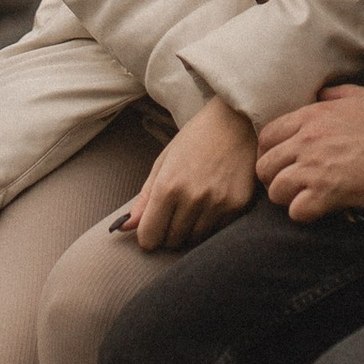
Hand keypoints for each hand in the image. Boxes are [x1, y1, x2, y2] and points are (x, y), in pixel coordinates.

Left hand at [119, 97, 258, 252]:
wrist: (236, 122)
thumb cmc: (195, 139)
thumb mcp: (163, 163)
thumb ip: (144, 198)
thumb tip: (124, 227)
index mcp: (168, 186)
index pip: (149, 237)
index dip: (148, 236)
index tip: (152, 227)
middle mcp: (192, 198)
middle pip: (172, 241)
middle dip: (168, 232)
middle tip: (175, 212)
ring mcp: (218, 204)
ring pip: (195, 240)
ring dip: (190, 230)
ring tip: (195, 204)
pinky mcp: (238, 206)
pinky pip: (218, 231)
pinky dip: (212, 224)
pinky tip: (213, 201)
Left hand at [258, 85, 363, 224]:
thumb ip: (339, 95)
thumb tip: (323, 96)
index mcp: (313, 116)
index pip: (267, 136)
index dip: (272, 153)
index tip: (285, 163)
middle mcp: (307, 140)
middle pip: (265, 166)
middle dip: (276, 179)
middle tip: (296, 187)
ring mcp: (316, 167)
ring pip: (276, 191)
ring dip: (290, 199)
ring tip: (310, 200)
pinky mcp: (330, 193)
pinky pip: (297, 212)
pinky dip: (306, 215)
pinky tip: (323, 211)